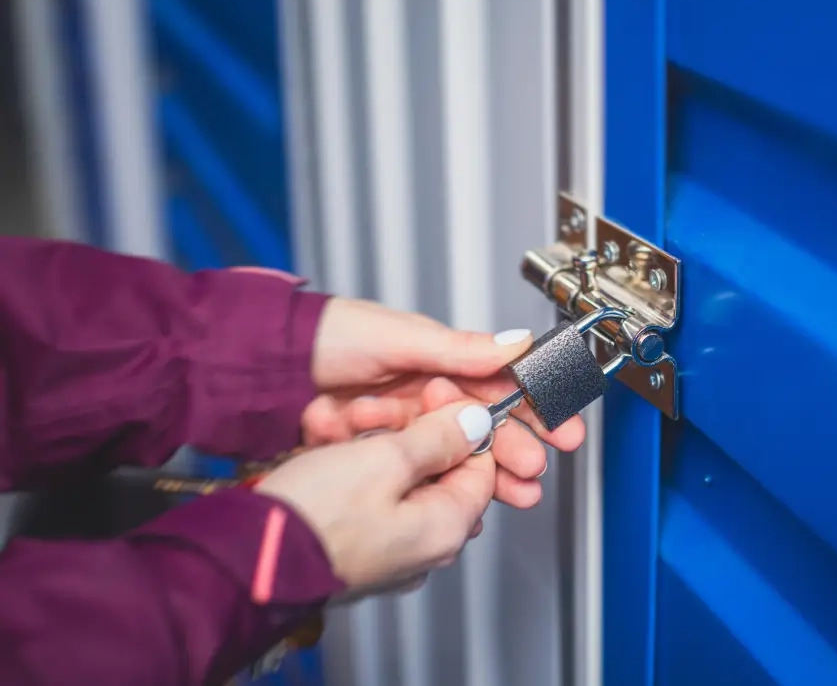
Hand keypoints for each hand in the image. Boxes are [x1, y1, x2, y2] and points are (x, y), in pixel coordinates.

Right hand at [255, 393, 495, 593]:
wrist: (242, 562)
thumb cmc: (311, 517)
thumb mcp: (384, 460)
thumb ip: (437, 439)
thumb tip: (475, 424)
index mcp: (445, 529)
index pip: (482, 466)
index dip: (461, 422)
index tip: (434, 392)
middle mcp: (423, 547)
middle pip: (437, 470)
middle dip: (406, 429)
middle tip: (369, 409)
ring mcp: (388, 551)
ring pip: (396, 478)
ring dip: (371, 443)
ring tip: (335, 426)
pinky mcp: (354, 548)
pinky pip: (367, 497)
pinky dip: (351, 467)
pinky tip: (324, 449)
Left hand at [305, 298, 586, 507]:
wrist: (271, 368)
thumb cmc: (331, 335)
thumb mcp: (400, 338)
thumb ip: (459, 348)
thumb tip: (517, 342)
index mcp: (442, 360)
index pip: (503, 386)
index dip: (538, 408)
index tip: (564, 429)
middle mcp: (430, 394)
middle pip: (487, 427)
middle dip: (516, 449)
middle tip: (535, 469)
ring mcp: (410, 426)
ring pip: (464, 454)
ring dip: (493, 475)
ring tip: (518, 494)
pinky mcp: (387, 452)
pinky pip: (428, 472)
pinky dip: (451, 487)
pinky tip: (472, 501)